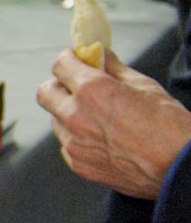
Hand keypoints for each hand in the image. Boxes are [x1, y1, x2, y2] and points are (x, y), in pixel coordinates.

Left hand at [37, 48, 190, 198]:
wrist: (179, 167)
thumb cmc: (169, 126)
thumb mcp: (144, 86)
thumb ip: (114, 68)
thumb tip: (100, 55)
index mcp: (92, 91)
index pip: (60, 65)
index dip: (69, 59)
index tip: (75, 60)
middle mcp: (76, 116)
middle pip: (45, 92)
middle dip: (59, 85)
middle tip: (75, 86)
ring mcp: (74, 143)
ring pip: (56, 120)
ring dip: (68, 113)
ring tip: (96, 117)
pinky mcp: (78, 164)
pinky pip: (67, 145)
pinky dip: (77, 138)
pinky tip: (101, 139)